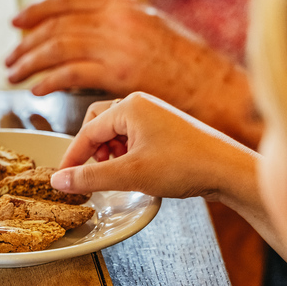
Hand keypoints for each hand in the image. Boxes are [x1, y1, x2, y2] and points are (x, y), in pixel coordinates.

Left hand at [5, 0, 262, 147]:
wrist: (216, 87)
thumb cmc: (188, 68)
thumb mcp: (154, 33)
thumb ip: (121, 31)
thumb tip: (90, 41)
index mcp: (126, 7)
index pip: (71, 1)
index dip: (39, 10)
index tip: (19, 22)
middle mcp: (119, 21)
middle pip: (58, 26)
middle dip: (27, 42)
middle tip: (10, 58)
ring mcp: (118, 46)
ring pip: (58, 48)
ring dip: (30, 63)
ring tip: (15, 75)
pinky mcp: (118, 74)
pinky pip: (70, 74)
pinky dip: (48, 81)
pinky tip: (36, 89)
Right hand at [50, 92, 257, 201]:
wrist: (228, 170)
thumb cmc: (184, 165)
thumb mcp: (129, 174)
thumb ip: (89, 177)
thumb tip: (58, 181)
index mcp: (129, 106)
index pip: (87, 131)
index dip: (72, 158)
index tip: (62, 179)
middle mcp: (141, 104)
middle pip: (98, 125)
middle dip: (91, 151)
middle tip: (93, 173)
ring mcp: (155, 115)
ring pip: (115, 132)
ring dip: (108, 154)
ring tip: (117, 174)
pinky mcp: (165, 128)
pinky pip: (132, 137)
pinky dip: (125, 154)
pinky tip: (135, 171)